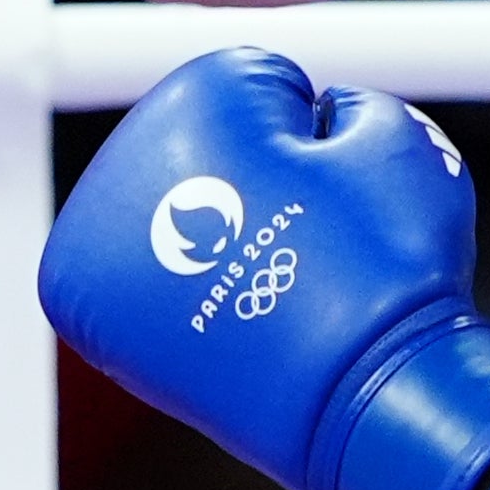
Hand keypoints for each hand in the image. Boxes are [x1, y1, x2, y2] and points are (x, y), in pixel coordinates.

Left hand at [39, 48, 489, 489]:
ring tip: (272, 285)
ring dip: (215, 235)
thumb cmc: (390, 267)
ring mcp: (99, 238)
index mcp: (197, 96)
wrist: (366, 403)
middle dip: (255, 183)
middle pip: (205, 148)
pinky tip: (230, 315)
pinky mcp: (91, 311)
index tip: (332, 194)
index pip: (262, 87)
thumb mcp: (399, 141)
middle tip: (306, 246)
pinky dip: (179, 291)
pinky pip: (139, 278)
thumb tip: (314, 118)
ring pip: (173, 212)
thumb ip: (346, 102)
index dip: (317, 137)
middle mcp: (127, 156)